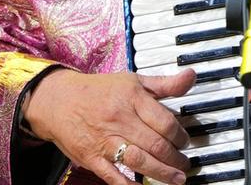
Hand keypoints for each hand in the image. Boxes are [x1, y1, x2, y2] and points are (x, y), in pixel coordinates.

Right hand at [23, 68, 196, 184]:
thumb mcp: (134, 81)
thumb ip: (165, 84)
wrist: (59, 101)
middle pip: (155, 144)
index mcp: (132, 98)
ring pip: (138, 161)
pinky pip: (113, 176)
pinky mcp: (92, 158)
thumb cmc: (100, 91)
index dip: (180, 135)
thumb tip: (191, 77)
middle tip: (185, 165)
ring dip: (161, 173)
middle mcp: (119, 119)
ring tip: (176, 179)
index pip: (165, 122)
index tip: (185, 141)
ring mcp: (105, 141)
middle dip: (175, 158)